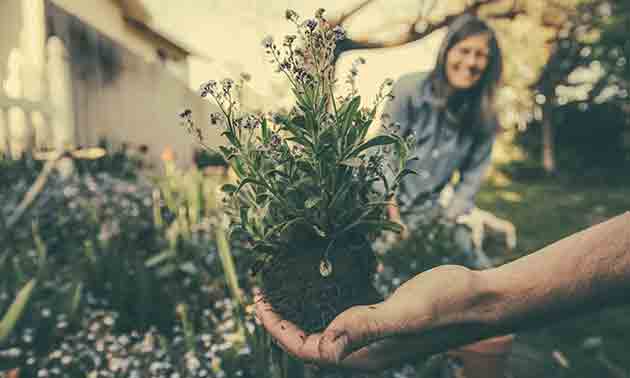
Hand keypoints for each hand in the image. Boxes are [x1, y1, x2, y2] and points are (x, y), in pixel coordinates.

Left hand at [255, 265, 486, 370]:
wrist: (482, 299)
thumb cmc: (449, 305)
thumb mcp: (407, 313)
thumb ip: (366, 327)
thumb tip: (326, 345)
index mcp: (365, 355)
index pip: (308, 349)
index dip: (278, 329)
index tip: (258, 302)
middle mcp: (367, 350)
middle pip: (312, 342)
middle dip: (283, 322)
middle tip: (263, 293)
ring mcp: (377, 335)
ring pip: (327, 329)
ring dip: (302, 312)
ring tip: (284, 290)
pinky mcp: (386, 318)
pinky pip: (346, 316)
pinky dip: (326, 302)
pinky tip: (322, 285)